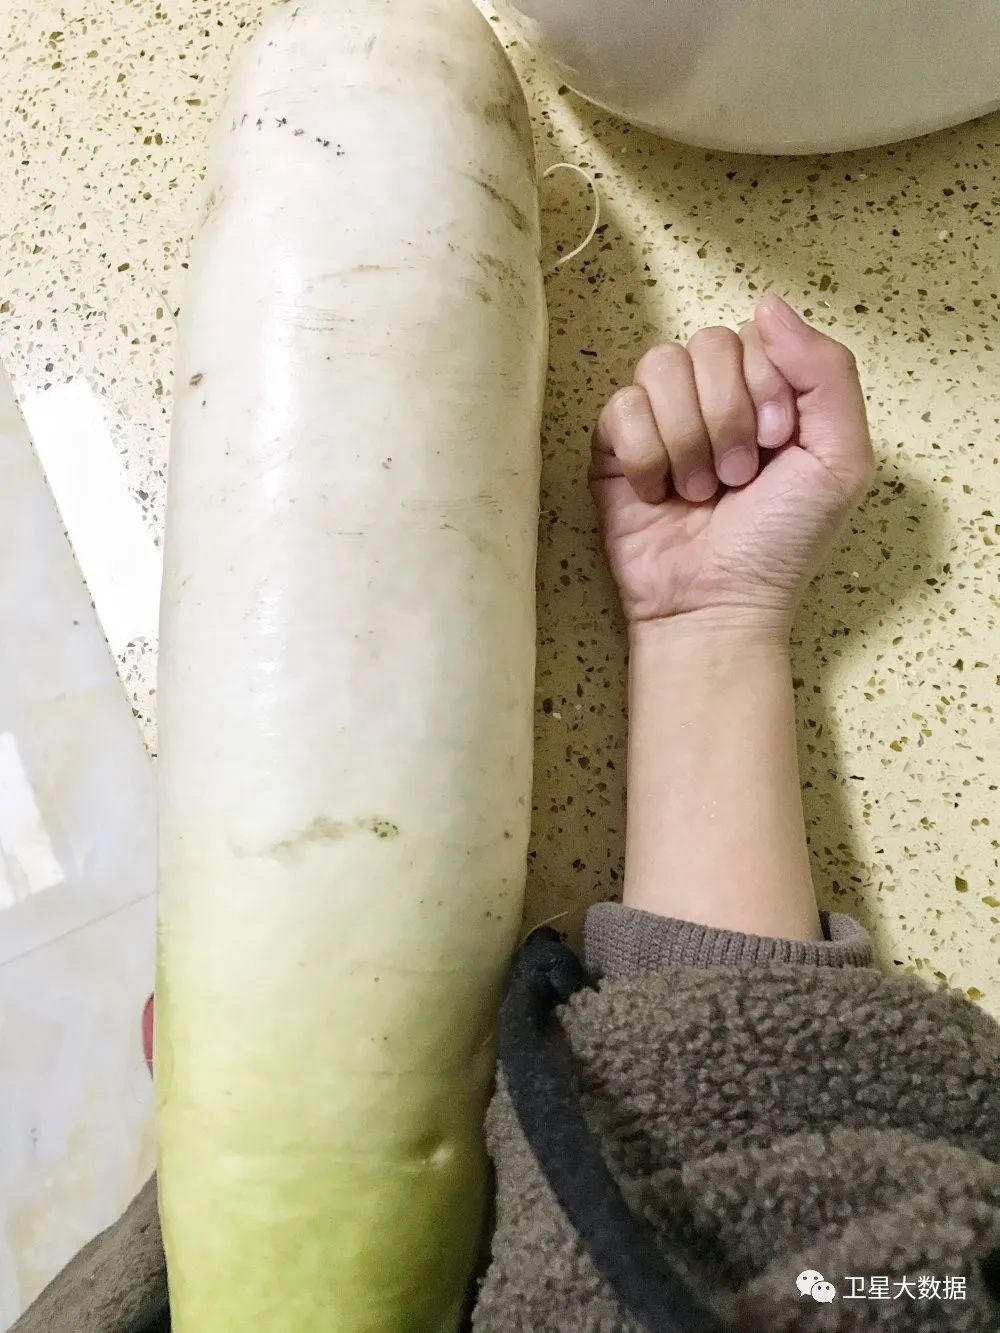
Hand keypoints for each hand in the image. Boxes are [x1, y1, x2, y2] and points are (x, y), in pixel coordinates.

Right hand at [590, 294, 874, 634]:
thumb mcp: (840, 460)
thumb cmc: (781, 544)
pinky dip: (644, 455)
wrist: (714, 604)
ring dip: (686, 438)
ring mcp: (662, 418)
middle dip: (726, 417)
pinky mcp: (615, 445)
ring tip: (699, 490)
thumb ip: (828, 373)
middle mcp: (715, 397)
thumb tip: (769, 305)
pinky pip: (620, 407)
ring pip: (660, 367)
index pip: (757, 335)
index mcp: (772, 392)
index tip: (777, 444)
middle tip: (737, 478)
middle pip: (707, 344)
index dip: (765, 385)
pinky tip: (657, 493)